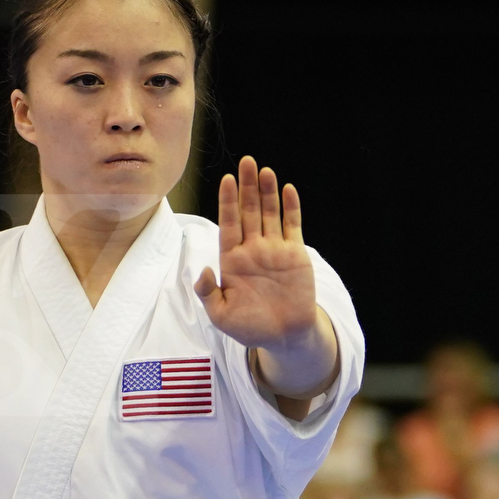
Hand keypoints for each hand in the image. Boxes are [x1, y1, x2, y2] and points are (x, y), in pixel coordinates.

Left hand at [194, 156, 325, 365]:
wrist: (283, 336)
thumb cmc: (250, 327)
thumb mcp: (221, 316)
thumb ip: (208, 294)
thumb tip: (204, 272)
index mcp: (232, 260)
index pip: (229, 224)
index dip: (227, 202)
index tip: (226, 180)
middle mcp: (253, 249)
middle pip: (249, 211)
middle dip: (247, 187)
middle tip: (246, 162)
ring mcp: (274, 249)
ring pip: (270, 214)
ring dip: (267, 192)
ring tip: (265, 171)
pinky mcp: (295, 254)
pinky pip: (293, 226)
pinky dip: (291, 208)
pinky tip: (288, 190)